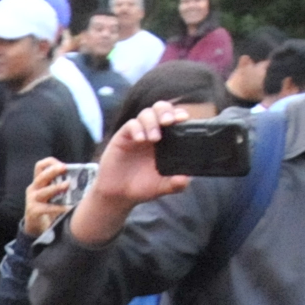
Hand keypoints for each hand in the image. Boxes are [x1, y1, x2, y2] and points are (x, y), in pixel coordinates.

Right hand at [20, 156, 75, 235]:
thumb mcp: (52, 194)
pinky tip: (68, 208)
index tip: (63, 166)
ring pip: (44, 191)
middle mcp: (34, 188)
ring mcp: (32, 200)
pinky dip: (58, 208)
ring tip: (67, 185)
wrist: (35, 226)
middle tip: (64, 168)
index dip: (51, 163)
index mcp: (39, 182)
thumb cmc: (48, 208)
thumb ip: (61, 186)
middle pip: (41, 176)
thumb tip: (84, 178)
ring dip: (56, 187)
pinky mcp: (33, 211)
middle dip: (53, 171)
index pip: (40, 166)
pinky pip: (47, 208)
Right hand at [69, 99, 194, 243]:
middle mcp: (153, 133)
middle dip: (166, 111)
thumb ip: (177, 184)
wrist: (119, 195)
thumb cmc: (143, 187)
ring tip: (154, 138)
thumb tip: (185, 179)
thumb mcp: (163, 187)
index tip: (184, 119)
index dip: (179, 115)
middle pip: (161, 109)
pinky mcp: (122, 138)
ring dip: (152, 122)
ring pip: (146, 113)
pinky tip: (140, 139)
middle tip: (169, 122)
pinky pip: (130, 125)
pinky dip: (136, 129)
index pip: (175, 118)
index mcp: (167, 141)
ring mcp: (137, 134)